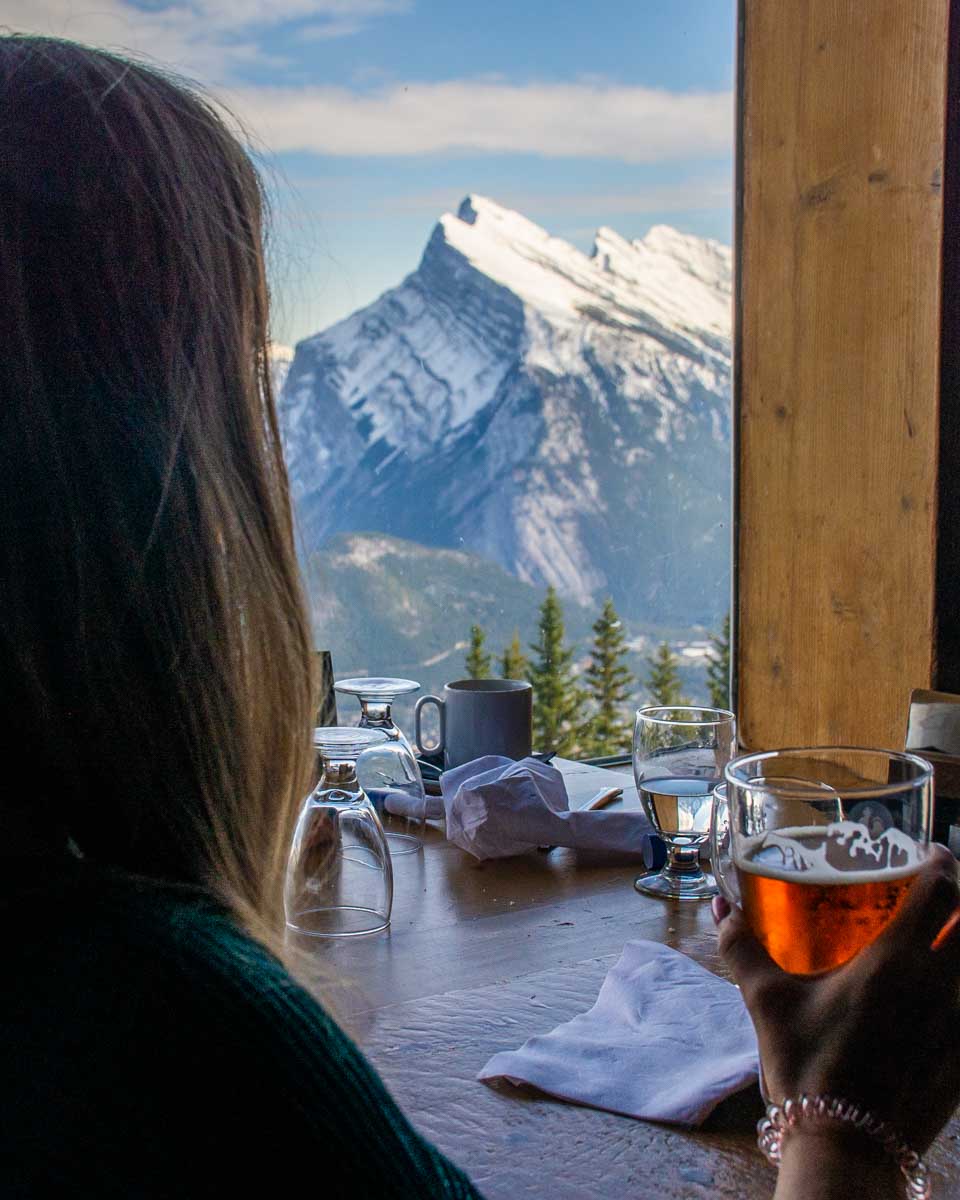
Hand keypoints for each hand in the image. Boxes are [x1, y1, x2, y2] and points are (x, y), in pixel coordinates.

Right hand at [715, 844, 959, 1152]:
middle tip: (941, 890)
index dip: (943, 863)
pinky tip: (938, 996)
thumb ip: (743, 948)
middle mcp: (938, 986)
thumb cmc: (806, 1067)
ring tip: (941, 938)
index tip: (932, 851)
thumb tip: (721, 908)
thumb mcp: (767, 1002)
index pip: (940, 892)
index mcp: (895, 962)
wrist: (845, 1146)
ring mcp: (958, 1024)